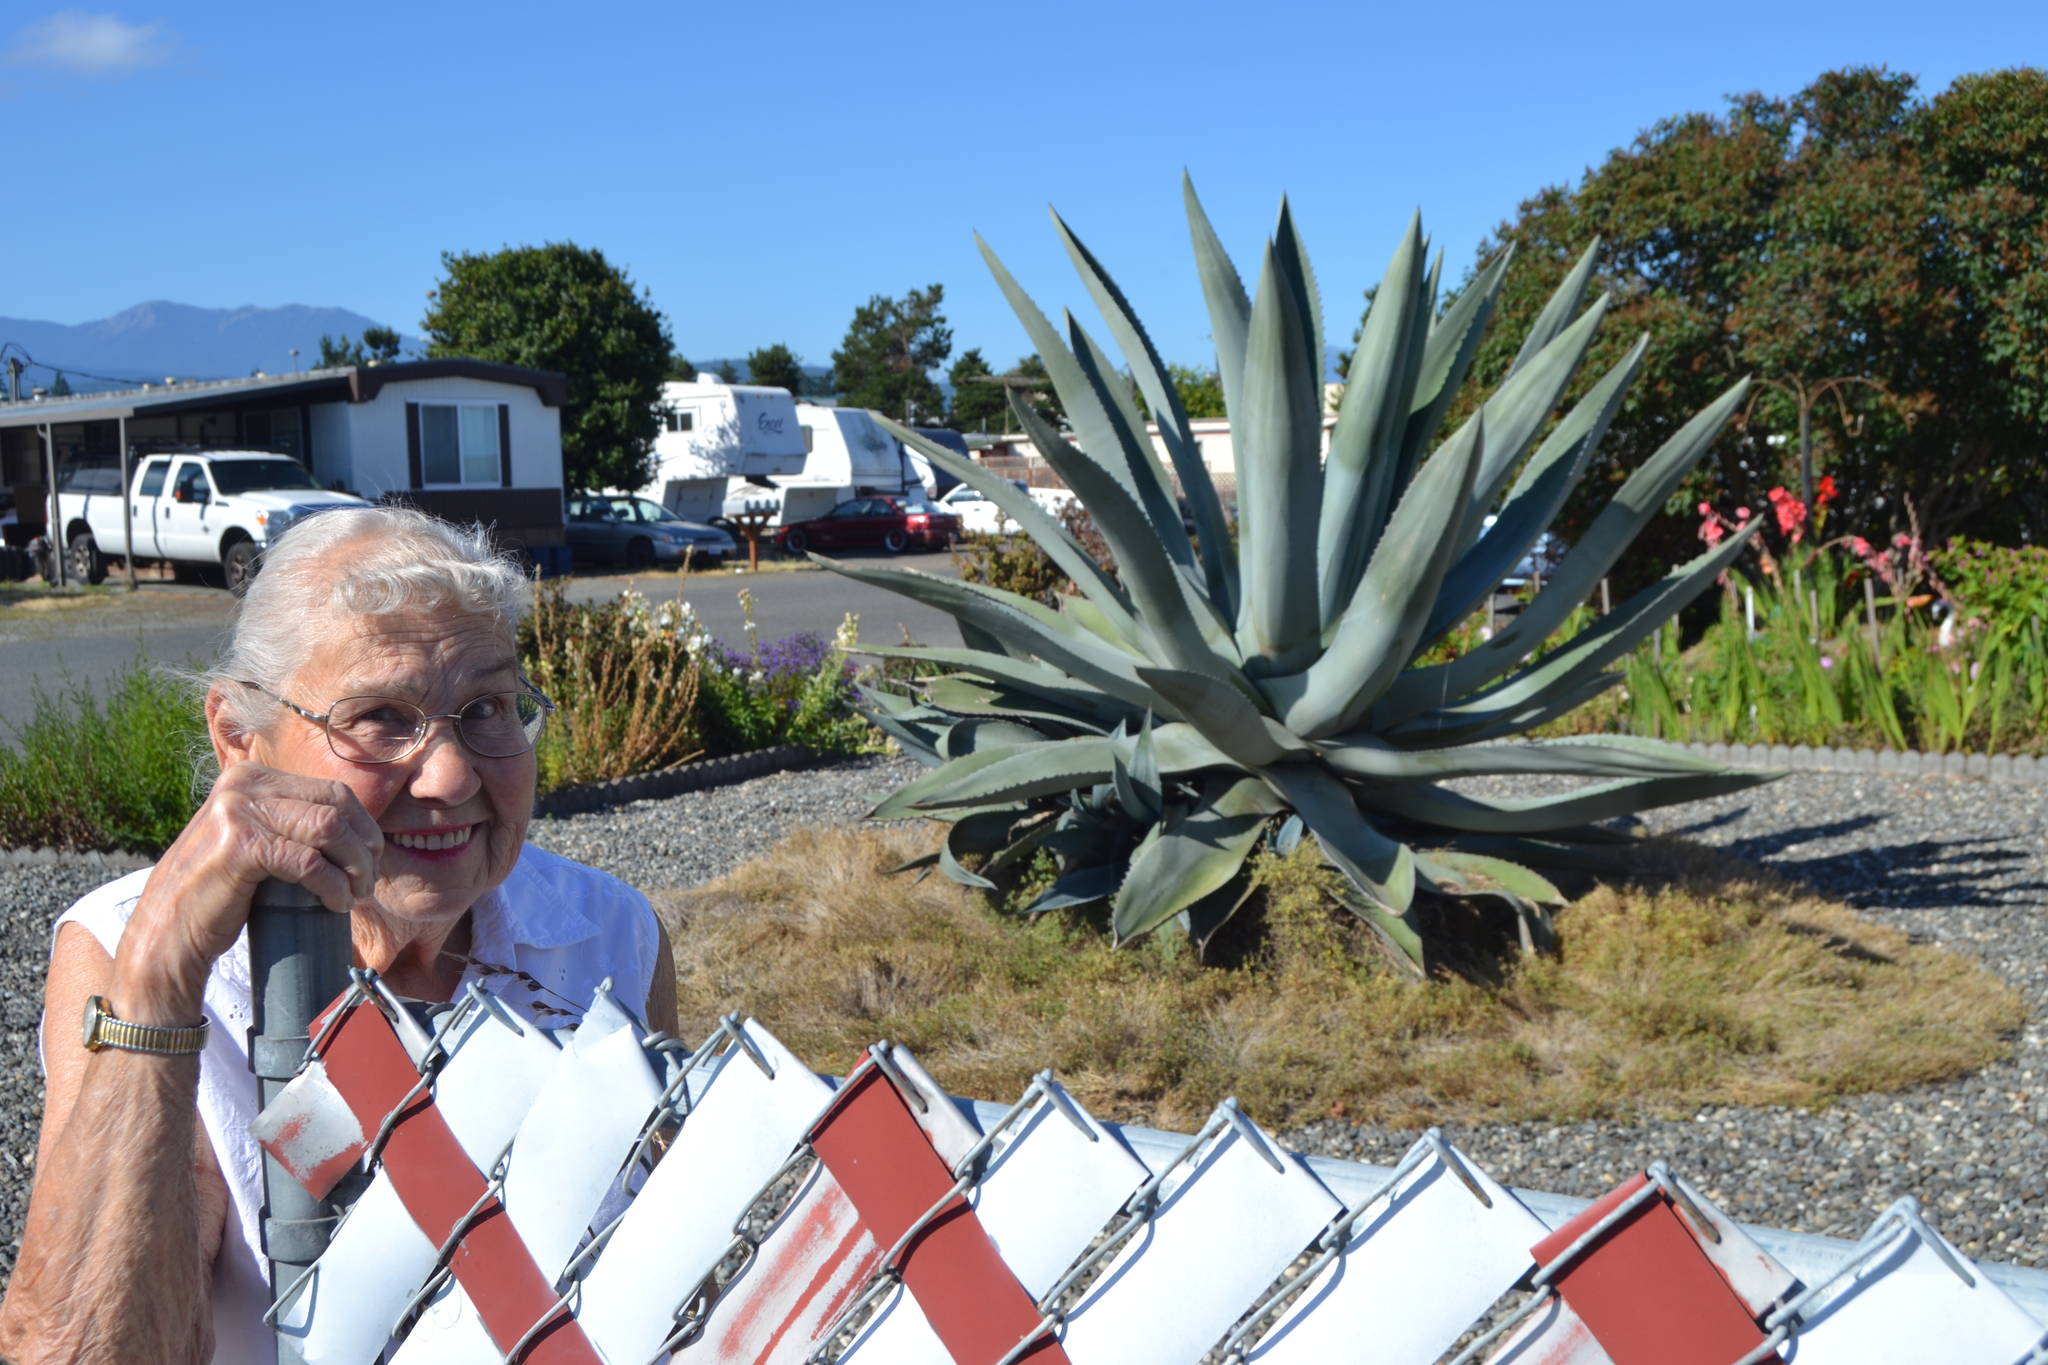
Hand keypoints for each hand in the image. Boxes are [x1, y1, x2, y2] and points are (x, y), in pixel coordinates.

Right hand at [114, 764, 382, 1020]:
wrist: (168, 931)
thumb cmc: (219, 890)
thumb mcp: (255, 837)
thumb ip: (290, 819)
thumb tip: (357, 825)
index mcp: (251, 776)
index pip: (332, 791)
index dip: (363, 827)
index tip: (370, 862)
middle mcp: (244, 784)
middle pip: (337, 805)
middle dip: (365, 845)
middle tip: (367, 883)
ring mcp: (239, 811)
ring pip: (329, 829)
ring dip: (355, 866)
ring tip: (356, 895)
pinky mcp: (240, 846)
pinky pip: (310, 862)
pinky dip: (333, 886)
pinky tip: (335, 904)